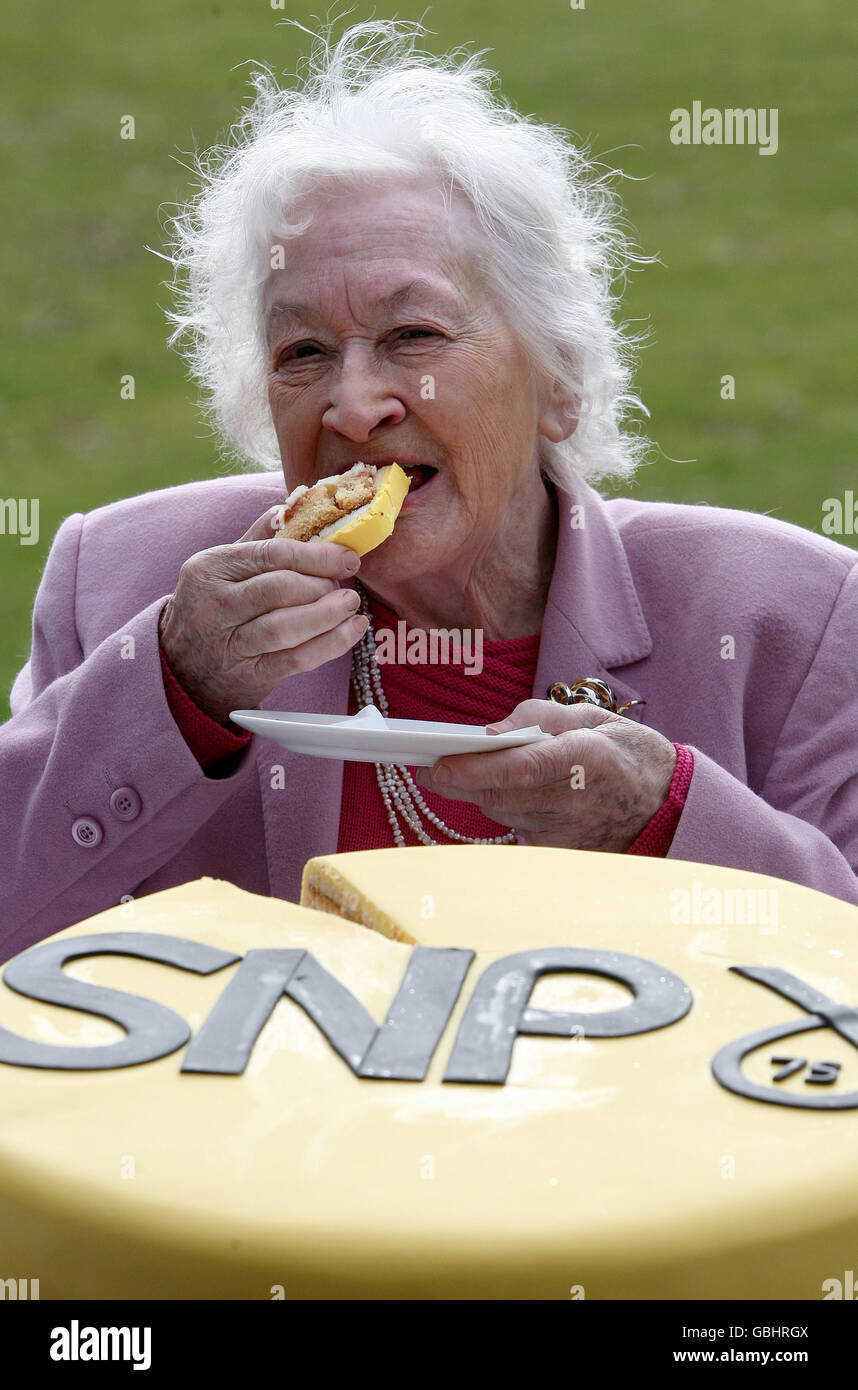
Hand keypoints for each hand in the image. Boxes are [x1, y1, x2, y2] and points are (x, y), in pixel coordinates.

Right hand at [158, 506, 366, 723]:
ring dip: (328, 615)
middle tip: (343, 587)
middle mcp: (215, 604)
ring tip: (350, 606)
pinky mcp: (248, 675)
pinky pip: (295, 659)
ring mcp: (229, 643)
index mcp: (211, 567)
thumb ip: (258, 539)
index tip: (349, 557)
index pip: (272, 555)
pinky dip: (330, 644)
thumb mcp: (221, 569)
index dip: (317, 555)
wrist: (183, 669)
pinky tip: (352, 630)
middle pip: (280, 588)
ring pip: (286, 627)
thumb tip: (294, 504)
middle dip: (321, 585)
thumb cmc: (212, 608)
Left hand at [413, 698, 677, 850]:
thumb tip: (489, 733)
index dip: (472, 770)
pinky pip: (515, 827)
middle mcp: (574, 802)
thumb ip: (537, 718)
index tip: (435, 764)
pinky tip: (503, 791)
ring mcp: (567, 834)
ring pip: (501, 813)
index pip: (518, 770)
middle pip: (498, 797)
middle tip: (427, 763)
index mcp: (586, 758)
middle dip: (458, 781)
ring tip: (460, 770)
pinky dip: (503, 807)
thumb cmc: (627, 751)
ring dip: (478, 792)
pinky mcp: (560, 853)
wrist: (667, 803)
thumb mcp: (590, 716)